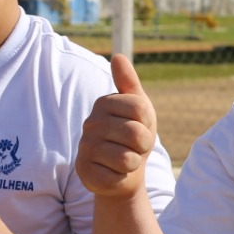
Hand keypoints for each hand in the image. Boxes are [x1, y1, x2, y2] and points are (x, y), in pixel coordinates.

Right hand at [78, 54, 157, 198]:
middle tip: (134, 147)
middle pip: (136, 134)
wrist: (125, 171)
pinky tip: (114, 172)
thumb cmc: (134, 137)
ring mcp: (85, 148)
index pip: (141, 109)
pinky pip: (116, 176)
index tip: (140, 127)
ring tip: (126, 159)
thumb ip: (129, 83)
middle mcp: (90, 123)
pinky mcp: (84, 172)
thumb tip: (118, 56)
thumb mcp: (139, 108)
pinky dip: (122, 177)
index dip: (148, 123)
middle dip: (143, 145)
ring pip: (127, 158)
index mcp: (104, 103)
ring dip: (134, 162)